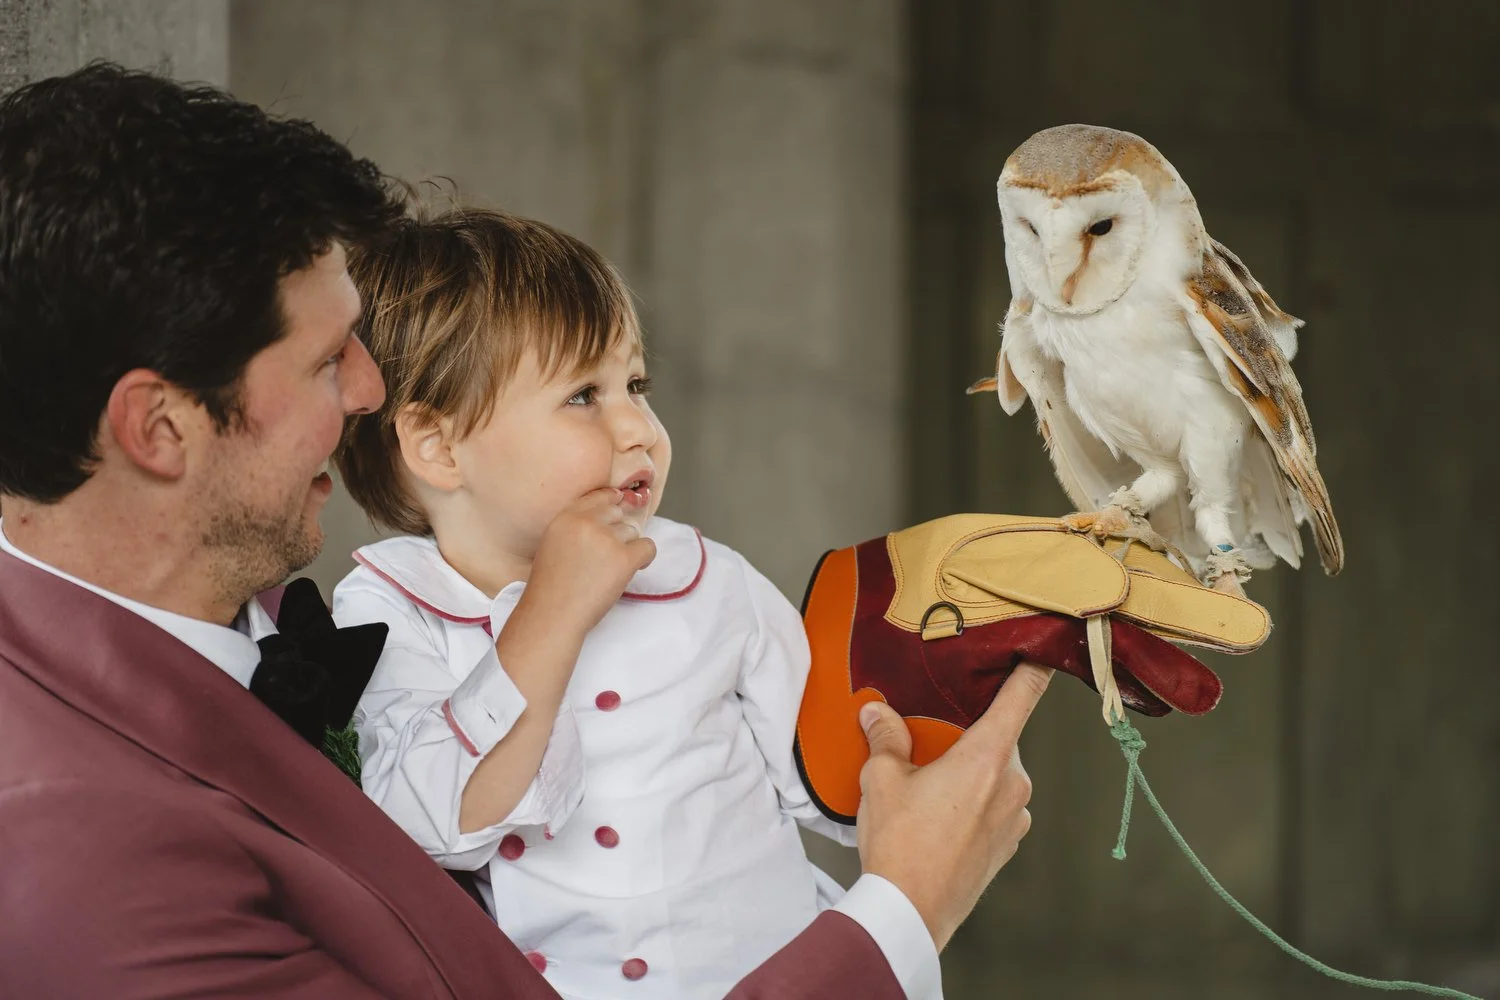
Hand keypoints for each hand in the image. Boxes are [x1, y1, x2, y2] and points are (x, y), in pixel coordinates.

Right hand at [520, 488, 656, 634]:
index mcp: (566, 517)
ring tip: (612, 569)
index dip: (612, 500)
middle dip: (618, 530)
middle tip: (611, 551)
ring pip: (631, 531)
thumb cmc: (550, 588)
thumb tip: (603, 521)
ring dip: (627, 547)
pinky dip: (645, 557)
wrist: (554, 614)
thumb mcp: (552, 544)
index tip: (619, 503)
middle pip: (617, 512)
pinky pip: (648, 547)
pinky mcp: (624, 558)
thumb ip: (573, 528)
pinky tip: (636, 567)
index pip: (597, 496)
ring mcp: (607, 539)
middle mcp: (587, 523)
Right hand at [854, 663, 1052, 951]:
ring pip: (996, 776)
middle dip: (968, 737)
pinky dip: (973, 805)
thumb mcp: (883, 779)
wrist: (910, 913)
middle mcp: (1013, 783)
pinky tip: (938, 820)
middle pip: (999, 739)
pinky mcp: (1008, 845)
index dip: (1032, 668)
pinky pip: (995, 808)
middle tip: (928, 747)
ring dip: (970, 774)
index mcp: (988, 756)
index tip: (1040, 651)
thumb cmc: (902, 847)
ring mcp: (1016, 818)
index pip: (1022, 696)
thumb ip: (886, 737)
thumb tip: (878, 714)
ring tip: (926, 793)